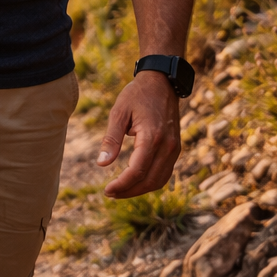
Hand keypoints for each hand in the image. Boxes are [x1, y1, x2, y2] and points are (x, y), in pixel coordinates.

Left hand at [98, 71, 180, 198]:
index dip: (122, 185)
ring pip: (160, 180)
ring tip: (121, 190)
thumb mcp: (118, 113)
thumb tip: (101, 164)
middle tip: (110, 193)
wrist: (162, 82)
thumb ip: (111, 140)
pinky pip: (165, 172)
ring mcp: (174, 148)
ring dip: (141, 189)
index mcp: (152, 137)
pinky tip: (136, 181)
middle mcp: (167, 146)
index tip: (107, 191)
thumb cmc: (136, 95)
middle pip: (150, 180)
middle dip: (130, 191)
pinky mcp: (176, 148)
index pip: (137, 171)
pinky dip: (151, 181)